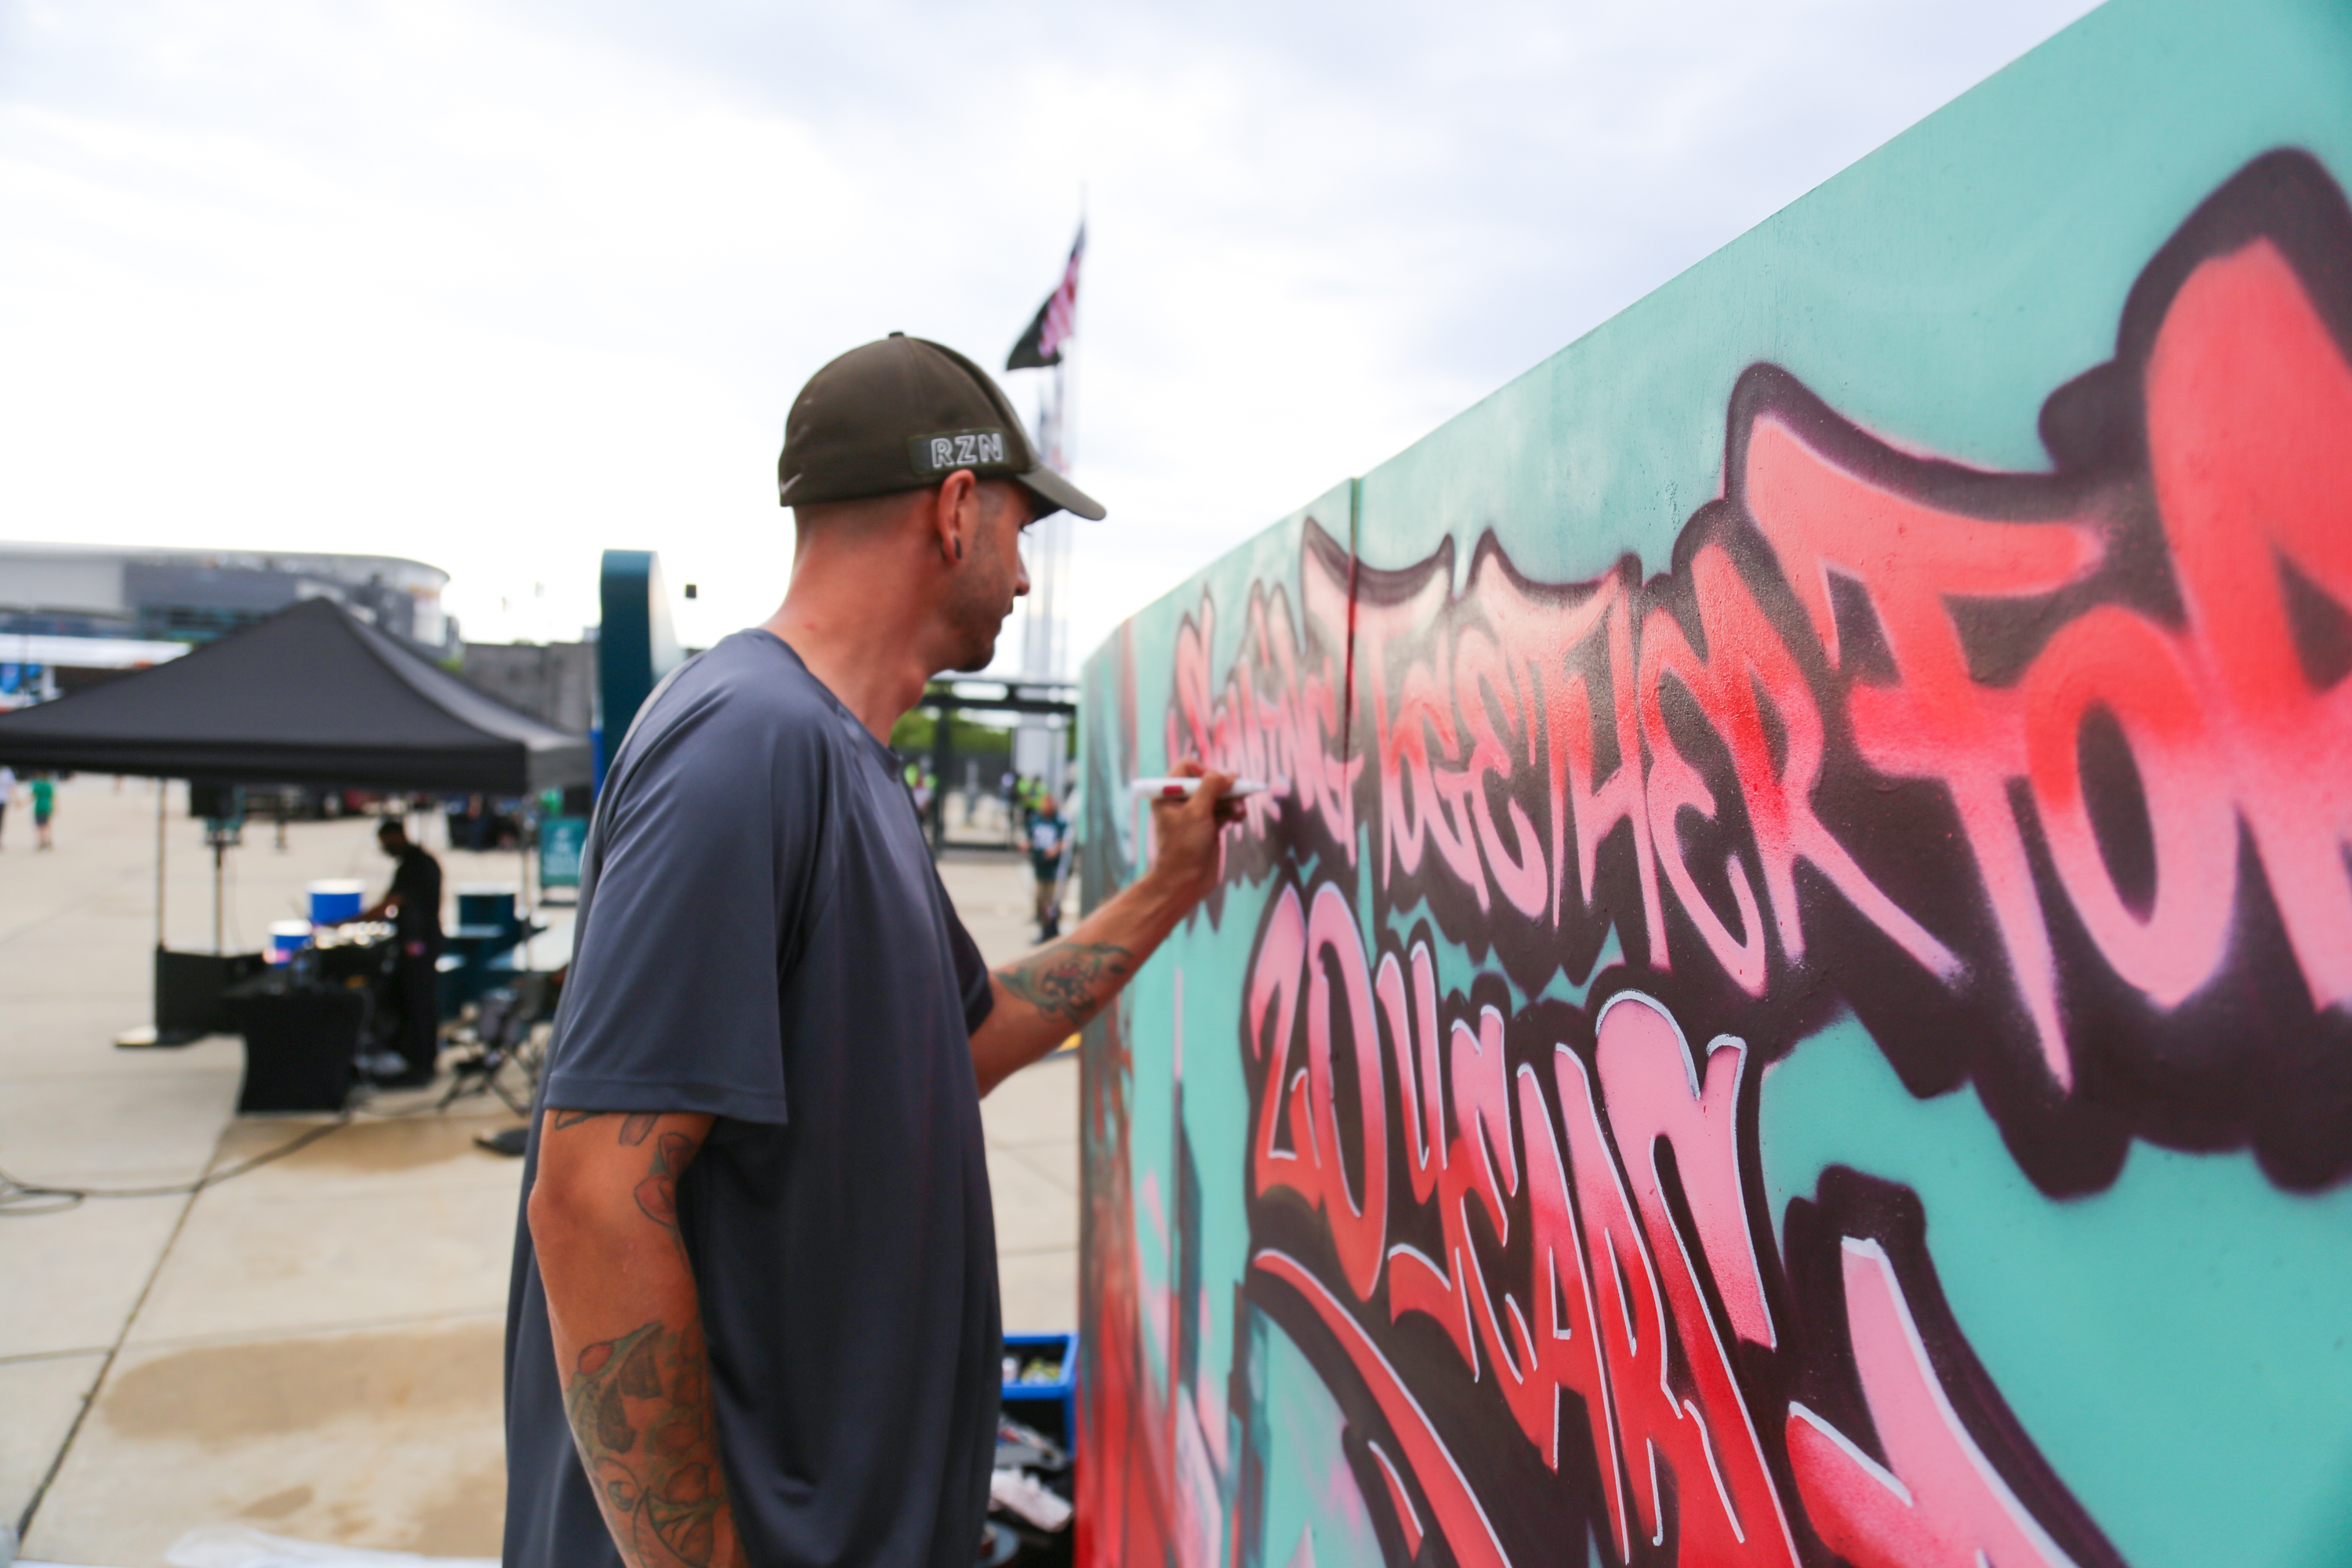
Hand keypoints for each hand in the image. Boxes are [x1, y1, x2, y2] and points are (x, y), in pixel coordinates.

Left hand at [1143, 757, 1240, 905]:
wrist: (1185, 880)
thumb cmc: (1183, 845)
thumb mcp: (1196, 811)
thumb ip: (1211, 787)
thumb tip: (1229, 773)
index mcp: (1168, 793)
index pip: (1188, 766)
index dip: (1205, 771)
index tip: (1217, 783)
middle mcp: (1181, 800)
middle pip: (1208, 780)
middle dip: (1225, 787)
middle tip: (1239, 793)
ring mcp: (1196, 813)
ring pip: (1220, 795)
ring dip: (1233, 800)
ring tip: (1240, 811)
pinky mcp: (1209, 825)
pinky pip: (1225, 809)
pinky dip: (1233, 811)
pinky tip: (1239, 818)